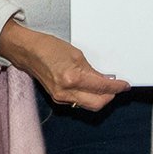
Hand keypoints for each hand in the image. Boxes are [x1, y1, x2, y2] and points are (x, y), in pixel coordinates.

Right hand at [0, 19, 128, 111]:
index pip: (102, 87)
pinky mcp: (57, 98)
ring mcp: (61, 97)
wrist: (28, 52)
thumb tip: (104, 80)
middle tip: (116, 88)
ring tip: (104, 87)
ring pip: (88, 105)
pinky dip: (88, 97)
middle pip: (97, 103)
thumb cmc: (49, 48)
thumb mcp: (76, 55)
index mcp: (73, 78)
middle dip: (110, 96)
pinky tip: (91, 88)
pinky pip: (78, 102)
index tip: (124, 85)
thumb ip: (92, 71)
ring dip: (99, 98)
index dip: (117, 87)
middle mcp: (66, 92)